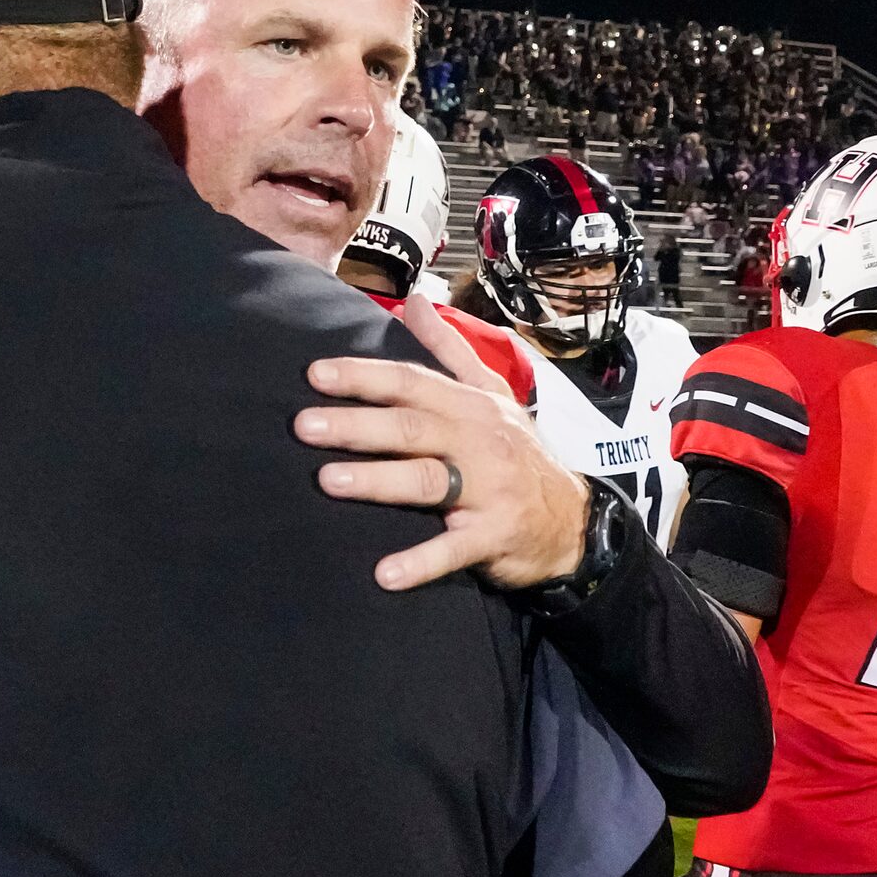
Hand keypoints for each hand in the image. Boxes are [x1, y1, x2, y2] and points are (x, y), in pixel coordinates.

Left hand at [296, 297, 590, 590]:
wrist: (572, 520)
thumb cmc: (517, 454)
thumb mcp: (492, 395)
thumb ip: (449, 351)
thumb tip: (414, 302)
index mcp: (470, 406)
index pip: (412, 383)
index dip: (364, 377)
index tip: (315, 375)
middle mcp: (478, 441)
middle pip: (411, 428)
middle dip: (356, 425)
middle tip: (303, 425)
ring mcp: (488, 490)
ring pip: (427, 480)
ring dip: (377, 480)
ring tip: (328, 482)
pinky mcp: (494, 536)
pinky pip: (454, 550)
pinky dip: (420, 563)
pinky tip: (384, 575)